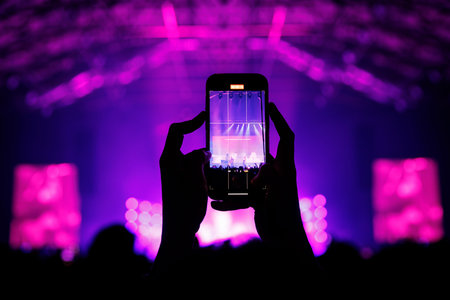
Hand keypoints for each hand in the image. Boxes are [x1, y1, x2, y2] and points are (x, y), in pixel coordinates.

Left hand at [158, 111, 209, 247]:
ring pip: (194, 159)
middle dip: (203, 152)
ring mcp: (175, 173)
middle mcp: (170, 163)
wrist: (179, 231)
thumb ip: (199, 160)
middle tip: (219, 157)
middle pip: (188, 146)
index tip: (205, 116)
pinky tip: (212, 184)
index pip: (177, 131)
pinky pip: (194, 170)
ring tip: (214, 179)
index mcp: (169, 159)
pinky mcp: (180, 181)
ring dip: (205, 165)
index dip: (191, 121)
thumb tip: (204, 151)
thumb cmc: (186, 207)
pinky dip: (204, 173)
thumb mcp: (196, 180)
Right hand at [212, 103, 312, 253]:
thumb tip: (262, 166)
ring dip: (232, 175)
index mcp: (285, 168)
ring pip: (245, 174)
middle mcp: (275, 173)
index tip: (269, 105)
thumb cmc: (287, 217)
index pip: (286, 137)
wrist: (283, 242)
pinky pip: (239, 194)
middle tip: (230, 135)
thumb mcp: (280, 195)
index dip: (279, 120)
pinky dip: (228, 198)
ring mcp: (265, 186)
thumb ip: (273, 178)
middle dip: (246, 144)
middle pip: (259, 152)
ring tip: (216, 171)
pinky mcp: (257, 199)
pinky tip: (215, 203)